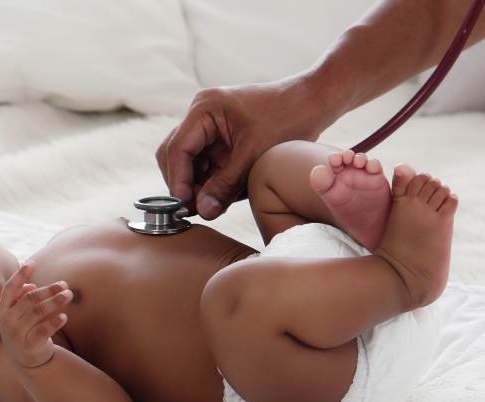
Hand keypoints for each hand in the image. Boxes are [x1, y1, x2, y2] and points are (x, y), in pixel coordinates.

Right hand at [0, 261, 72, 367]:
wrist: (27, 363)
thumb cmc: (26, 331)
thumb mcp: (20, 315)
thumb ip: (23, 299)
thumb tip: (30, 286)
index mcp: (3, 310)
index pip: (10, 288)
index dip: (20, 275)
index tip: (32, 263)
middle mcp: (6, 321)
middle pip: (30, 299)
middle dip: (48, 290)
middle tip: (64, 284)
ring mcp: (17, 334)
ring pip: (38, 312)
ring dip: (55, 301)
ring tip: (69, 295)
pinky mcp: (29, 346)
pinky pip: (44, 330)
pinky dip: (55, 322)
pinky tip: (64, 316)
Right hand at [156, 81, 324, 219]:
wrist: (314, 102)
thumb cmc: (289, 118)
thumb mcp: (255, 155)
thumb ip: (226, 185)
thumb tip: (202, 212)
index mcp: (205, 108)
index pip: (177, 149)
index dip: (178, 180)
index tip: (185, 206)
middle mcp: (200, 114)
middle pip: (174, 155)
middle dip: (183, 183)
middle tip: (196, 209)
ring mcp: (208, 125)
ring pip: (187, 162)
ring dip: (196, 184)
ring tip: (212, 204)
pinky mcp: (218, 137)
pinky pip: (204, 163)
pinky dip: (209, 181)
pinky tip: (222, 194)